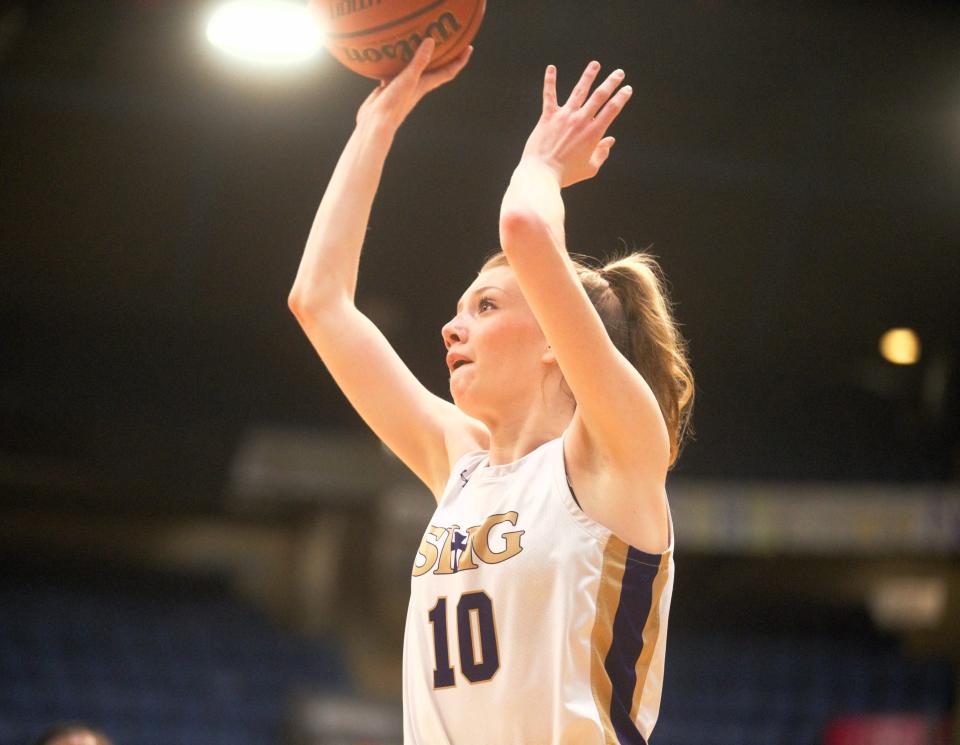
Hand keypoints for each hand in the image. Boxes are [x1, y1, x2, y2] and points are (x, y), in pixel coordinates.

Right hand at [356, 38, 472, 131]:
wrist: (376, 123)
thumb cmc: (395, 104)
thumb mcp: (408, 79)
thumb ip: (419, 61)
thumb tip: (431, 41)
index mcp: (425, 84)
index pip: (448, 72)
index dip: (460, 60)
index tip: (469, 47)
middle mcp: (417, 85)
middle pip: (434, 68)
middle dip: (442, 55)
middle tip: (447, 39)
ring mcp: (403, 86)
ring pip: (414, 67)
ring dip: (418, 55)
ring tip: (419, 39)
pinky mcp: (389, 86)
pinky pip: (395, 69)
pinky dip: (395, 60)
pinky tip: (389, 52)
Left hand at [520, 61, 631, 187]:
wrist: (542, 174)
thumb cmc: (566, 174)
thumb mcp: (590, 168)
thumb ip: (602, 153)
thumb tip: (610, 141)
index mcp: (594, 133)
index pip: (612, 110)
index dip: (621, 97)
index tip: (627, 89)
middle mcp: (581, 121)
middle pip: (600, 96)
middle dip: (611, 82)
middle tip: (618, 73)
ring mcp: (564, 117)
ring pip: (579, 91)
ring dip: (588, 76)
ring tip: (595, 64)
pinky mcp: (548, 117)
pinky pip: (549, 95)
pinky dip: (550, 81)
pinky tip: (551, 68)